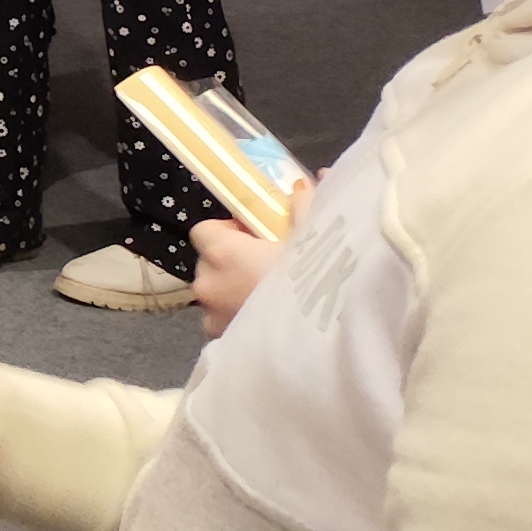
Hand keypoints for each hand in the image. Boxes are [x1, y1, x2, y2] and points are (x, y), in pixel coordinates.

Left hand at [189, 177, 313, 336]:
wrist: (327, 342)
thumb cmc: (317, 282)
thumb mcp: (315, 236)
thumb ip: (303, 207)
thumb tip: (304, 185)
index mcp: (221, 254)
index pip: (204, 231)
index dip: (227, 230)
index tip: (256, 234)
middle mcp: (207, 285)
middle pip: (208, 264)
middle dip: (232, 262)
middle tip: (268, 265)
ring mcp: (213, 318)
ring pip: (216, 295)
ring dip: (235, 292)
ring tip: (274, 297)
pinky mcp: (224, 344)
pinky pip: (225, 323)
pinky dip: (241, 319)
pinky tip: (272, 322)